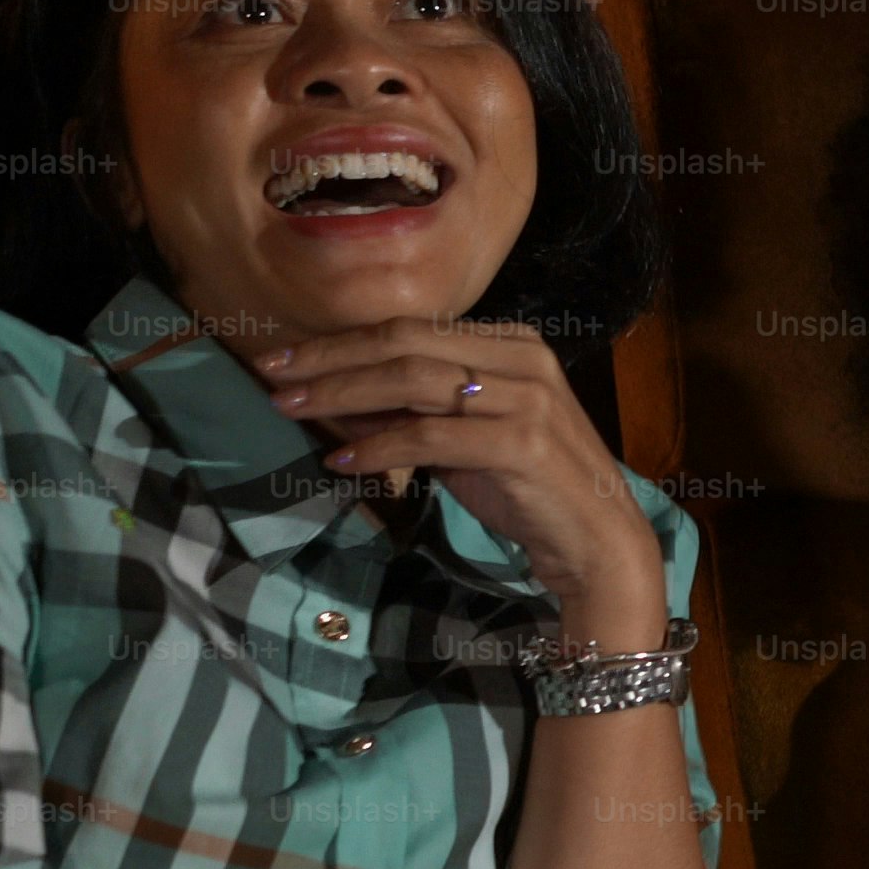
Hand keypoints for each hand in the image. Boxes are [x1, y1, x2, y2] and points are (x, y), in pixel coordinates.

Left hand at [254, 318, 665, 639]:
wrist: (596, 540)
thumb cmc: (528, 488)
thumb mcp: (462, 442)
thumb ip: (410, 415)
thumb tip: (332, 399)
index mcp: (512, 343)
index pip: (411, 328)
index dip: (342, 340)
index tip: (286, 358)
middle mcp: (523, 359)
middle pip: (406, 343)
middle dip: (331, 359)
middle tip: (272, 376)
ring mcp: (527, 399)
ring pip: (414, 380)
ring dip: (343, 394)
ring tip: (292, 408)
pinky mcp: (523, 443)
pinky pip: (432, 437)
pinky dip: (380, 447)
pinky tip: (343, 459)